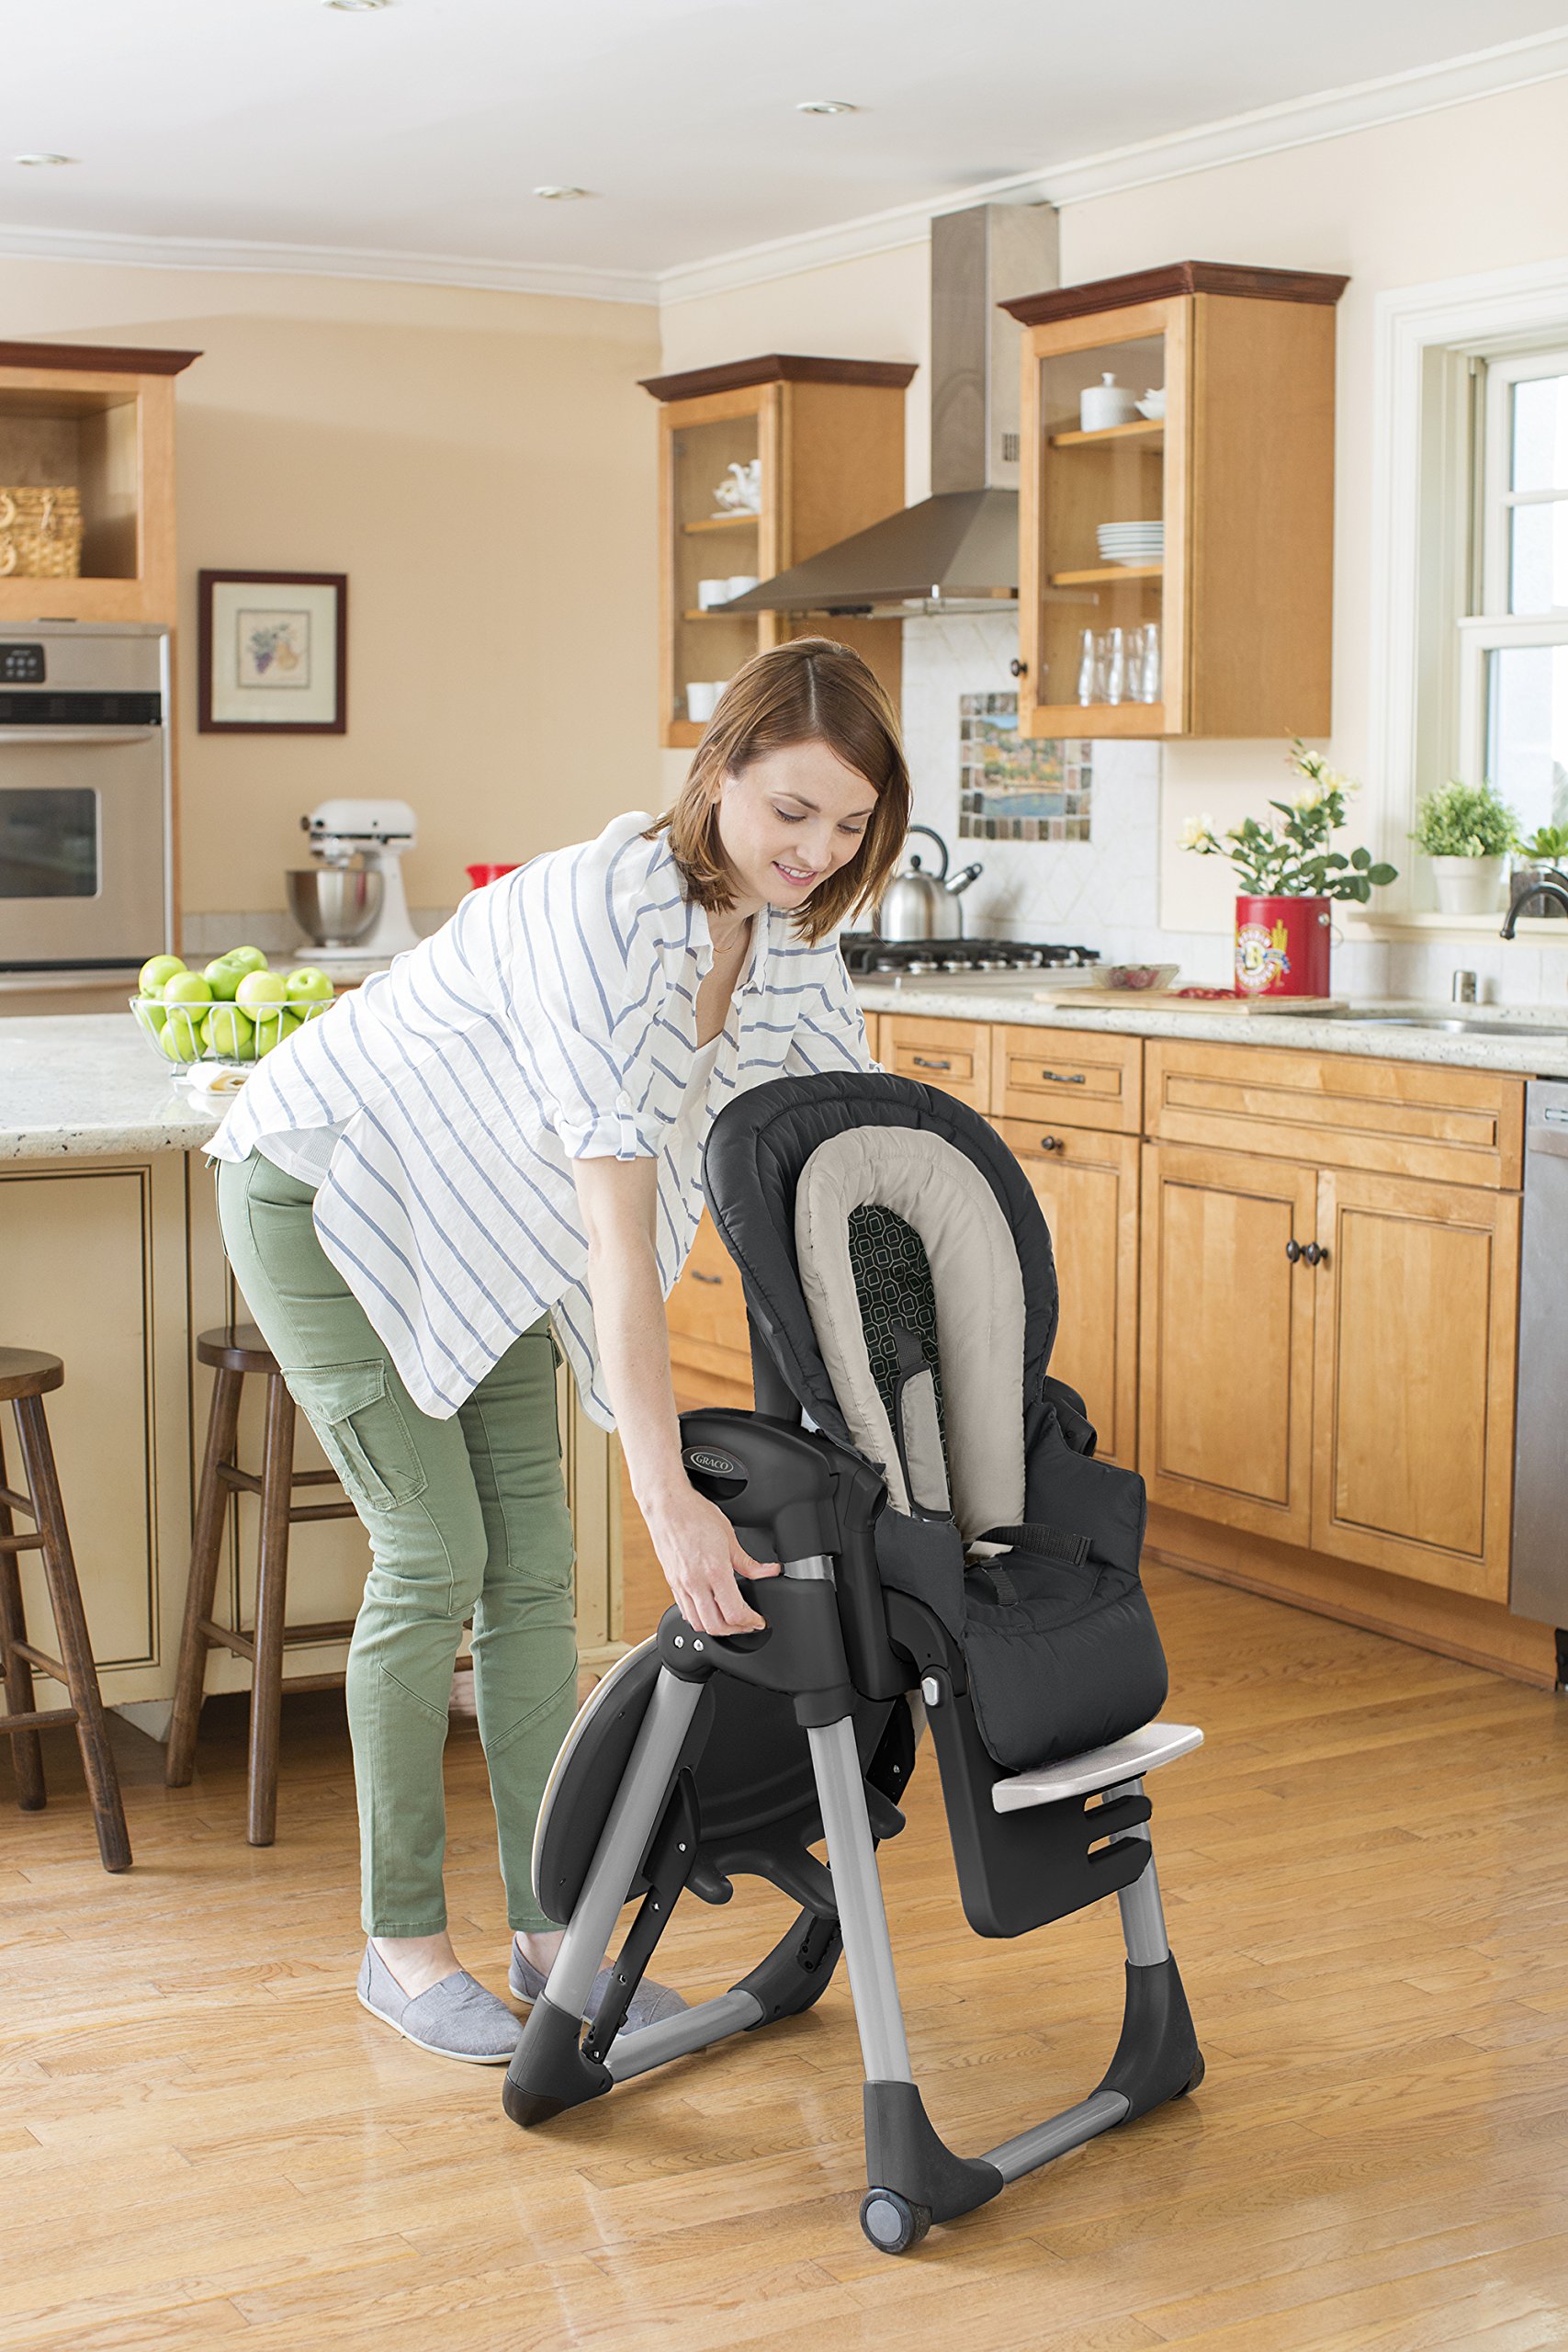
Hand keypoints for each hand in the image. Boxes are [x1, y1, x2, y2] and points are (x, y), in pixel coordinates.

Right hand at [645, 1485, 778, 1635]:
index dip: (750, 1622)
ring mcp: (681, 1585)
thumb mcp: (730, 1535)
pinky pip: (685, 1612)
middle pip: (716, 1626)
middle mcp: (695, 1582)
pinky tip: (709, 1610)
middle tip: (748, 1624)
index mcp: (714, 1570)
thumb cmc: (695, 1514)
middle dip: (736, 1630)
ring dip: (716, 1629)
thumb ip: (749, 1562)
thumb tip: (769, 1571)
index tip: (758, 1621)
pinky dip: (699, 1618)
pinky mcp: (672, 1583)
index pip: (734, 1612)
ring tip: (730, 1621)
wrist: (667, 1505)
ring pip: (698, 1624)